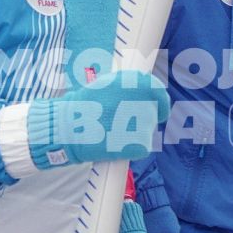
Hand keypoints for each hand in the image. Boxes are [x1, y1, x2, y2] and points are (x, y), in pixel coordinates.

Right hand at [26, 69, 171, 169]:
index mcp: (141, 84)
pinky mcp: (141, 144)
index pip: (160, 95)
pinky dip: (130, 149)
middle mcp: (147, 101)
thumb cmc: (86, 104)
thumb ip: (130, 87)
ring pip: (146, 132)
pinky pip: (141, 148)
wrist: (71, 126)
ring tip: (112, 132)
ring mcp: (146, 124)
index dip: (159, 105)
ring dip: (134, 134)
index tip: (158, 112)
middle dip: (141, 120)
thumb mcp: (110, 84)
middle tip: (119, 123)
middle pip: (152, 115)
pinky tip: (114, 144)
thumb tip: (144, 93)